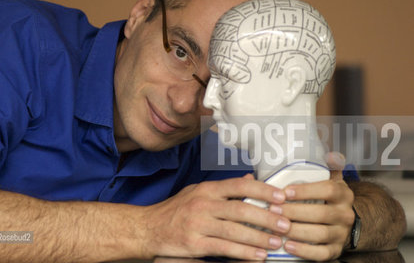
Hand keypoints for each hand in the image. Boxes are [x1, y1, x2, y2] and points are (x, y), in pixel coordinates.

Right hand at [142, 174, 289, 259]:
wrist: (148, 228)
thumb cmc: (175, 210)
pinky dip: (243, 253)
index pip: (239, 185)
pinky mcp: (194, 244)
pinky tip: (258, 256)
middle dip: (266, 217)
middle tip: (286, 224)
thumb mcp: (197, 192)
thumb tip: (248, 179)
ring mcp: (198, 224)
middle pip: (240, 208)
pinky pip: (224, 249)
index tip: (281, 197)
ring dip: (259, 238)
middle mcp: (203, 203)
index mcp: (206, 189)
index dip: (262, 190)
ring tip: (277, 243)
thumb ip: (223, 188)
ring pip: (235, 230)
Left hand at [273, 152, 354, 260]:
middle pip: (320, 214)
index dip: (305, 190)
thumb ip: (326, 166)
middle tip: (272, 210)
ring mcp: (342, 234)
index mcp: (343, 194)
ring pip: (319, 234)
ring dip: (295, 231)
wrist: (343, 223)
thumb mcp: (329, 180)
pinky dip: (304, 251)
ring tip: (276, 228)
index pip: (327, 190)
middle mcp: (346, 214)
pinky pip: (321, 253)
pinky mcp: (336, 250)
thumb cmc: (326, 198)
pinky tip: (288, 246)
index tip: (284, 191)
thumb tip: (330, 154)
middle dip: (293, 212)